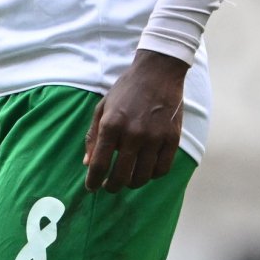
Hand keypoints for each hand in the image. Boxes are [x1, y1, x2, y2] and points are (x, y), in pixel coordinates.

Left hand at [84, 50, 187, 192]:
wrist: (158, 72)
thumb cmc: (126, 89)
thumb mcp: (103, 107)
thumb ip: (93, 136)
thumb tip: (87, 163)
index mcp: (111, 125)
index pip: (99, 164)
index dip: (93, 181)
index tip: (92, 187)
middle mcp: (133, 134)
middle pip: (121, 176)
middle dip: (112, 186)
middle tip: (110, 186)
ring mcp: (154, 138)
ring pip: (142, 177)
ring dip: (132, 183)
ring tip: (128, 178)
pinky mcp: (172, 138)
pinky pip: (162, 169)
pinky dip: (153, 175)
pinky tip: (147, 170)